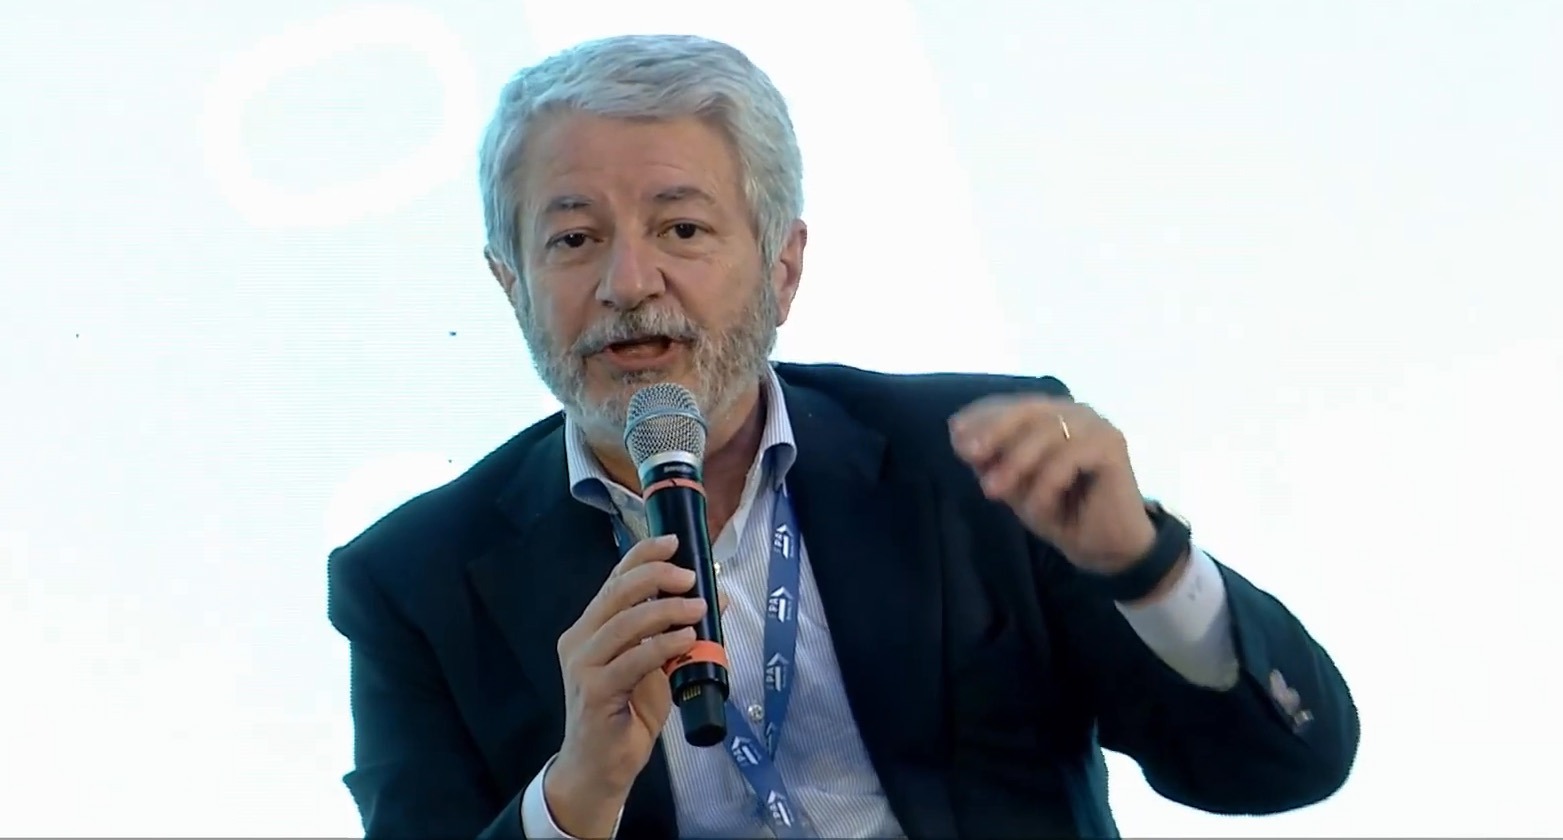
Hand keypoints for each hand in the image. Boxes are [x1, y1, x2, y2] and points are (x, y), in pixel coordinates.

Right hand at [548, 534, 705, 837]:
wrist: (599, 769)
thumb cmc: (626, 716)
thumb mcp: (657, 668)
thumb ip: (677, 633)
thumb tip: (716, 596)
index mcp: (591, 627)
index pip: (614, 579)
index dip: (642, 555)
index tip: (674, 541)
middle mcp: (580, 639)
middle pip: (617, 593)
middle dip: (657, 577)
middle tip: (691, 577)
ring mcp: (582, 664)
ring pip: (625, 622)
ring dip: (666, 611)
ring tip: (699, 610)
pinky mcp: (593, 690)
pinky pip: (632, 659)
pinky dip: (662, 645)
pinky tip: (687, 641)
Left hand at [950, 394, 1156, 573]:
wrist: (1103, 549)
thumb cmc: (1059, 512)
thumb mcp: (1014, 486)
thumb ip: (991, 460)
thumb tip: (959, 435)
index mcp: (1052, 416)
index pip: (1012, 405)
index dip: (982, 415)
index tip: (954, 434)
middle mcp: (1075, 413)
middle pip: (1028, 410)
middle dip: (994, 431)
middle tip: (969, 454)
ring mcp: (1096, 426)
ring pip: (1047, 431)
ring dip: (1015, 463)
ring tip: (993, 492)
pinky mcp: (1112, 445)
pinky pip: (1069, 456)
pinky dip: (1047, 483)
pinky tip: (1037, 509)